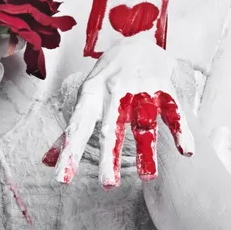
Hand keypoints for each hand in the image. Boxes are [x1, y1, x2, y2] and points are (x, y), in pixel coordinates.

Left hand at [42, 35, 194, 187]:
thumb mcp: (85, 99)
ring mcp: (140, 89)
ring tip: (148, 177)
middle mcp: (113, 91)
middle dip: (109, 155)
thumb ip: (70, 132)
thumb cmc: (106, 79)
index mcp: (90, 95)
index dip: (70, 152)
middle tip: (108, 185)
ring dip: (146, 150)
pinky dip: (180, 130)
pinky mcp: (164, 88)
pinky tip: (185, 151)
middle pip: (111, 127)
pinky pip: (173, 111)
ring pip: (144, 123)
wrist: (136, 44)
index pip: (78, 127)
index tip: (62, 179)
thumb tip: (45, 162)